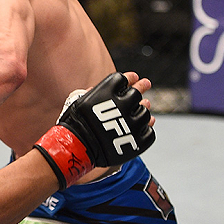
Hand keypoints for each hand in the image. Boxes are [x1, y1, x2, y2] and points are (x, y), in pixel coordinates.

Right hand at [34, 72, 153, 189]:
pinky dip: (146, 129)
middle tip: (146, 83)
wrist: (77, 146)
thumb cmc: (75, 123)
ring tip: (138, 111)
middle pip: (137, 93)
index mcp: (107, 93)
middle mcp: (123, 105)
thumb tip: (95, 88)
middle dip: (141, 87)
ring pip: (145, 113)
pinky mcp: (138, 141)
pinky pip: (149, 132)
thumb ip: (91, 93)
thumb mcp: (78, 100)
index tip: (133, 77)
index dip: (129, 77)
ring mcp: (132, 124)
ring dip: (142, 111)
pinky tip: (140, 127)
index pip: (123, 79)